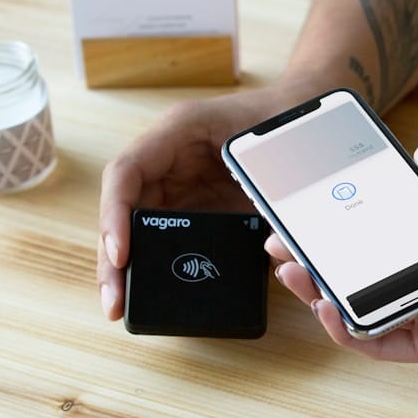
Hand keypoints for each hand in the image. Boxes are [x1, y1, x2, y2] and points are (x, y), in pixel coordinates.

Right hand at [97, 85, 307, 319]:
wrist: (304, 110)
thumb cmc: (286, 122)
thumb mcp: (272, 149)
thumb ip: (265, 189)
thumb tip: (268, 248)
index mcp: (179, 131)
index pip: (127, 172)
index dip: (117, 215)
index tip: (122, 255)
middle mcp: (168, 157)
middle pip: (123, 207)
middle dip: (113, 257)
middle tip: (113, 302)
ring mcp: (177, 181)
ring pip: (137, 225)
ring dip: (125, 267)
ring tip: (120, 307)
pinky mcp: (192, 203)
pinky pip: (164, 233)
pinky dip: (153, 263)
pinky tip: (149, 294)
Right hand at [268, 147, 417, 363]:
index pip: (378, 240)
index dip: (339, 231)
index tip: (308, 217)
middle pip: (360, 276)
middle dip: (317, 262)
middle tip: (285, 247)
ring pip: (360, 309)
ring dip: (319, 294)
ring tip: (292, 273)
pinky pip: (378, 340)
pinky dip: (345, 329)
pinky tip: (324, 306)